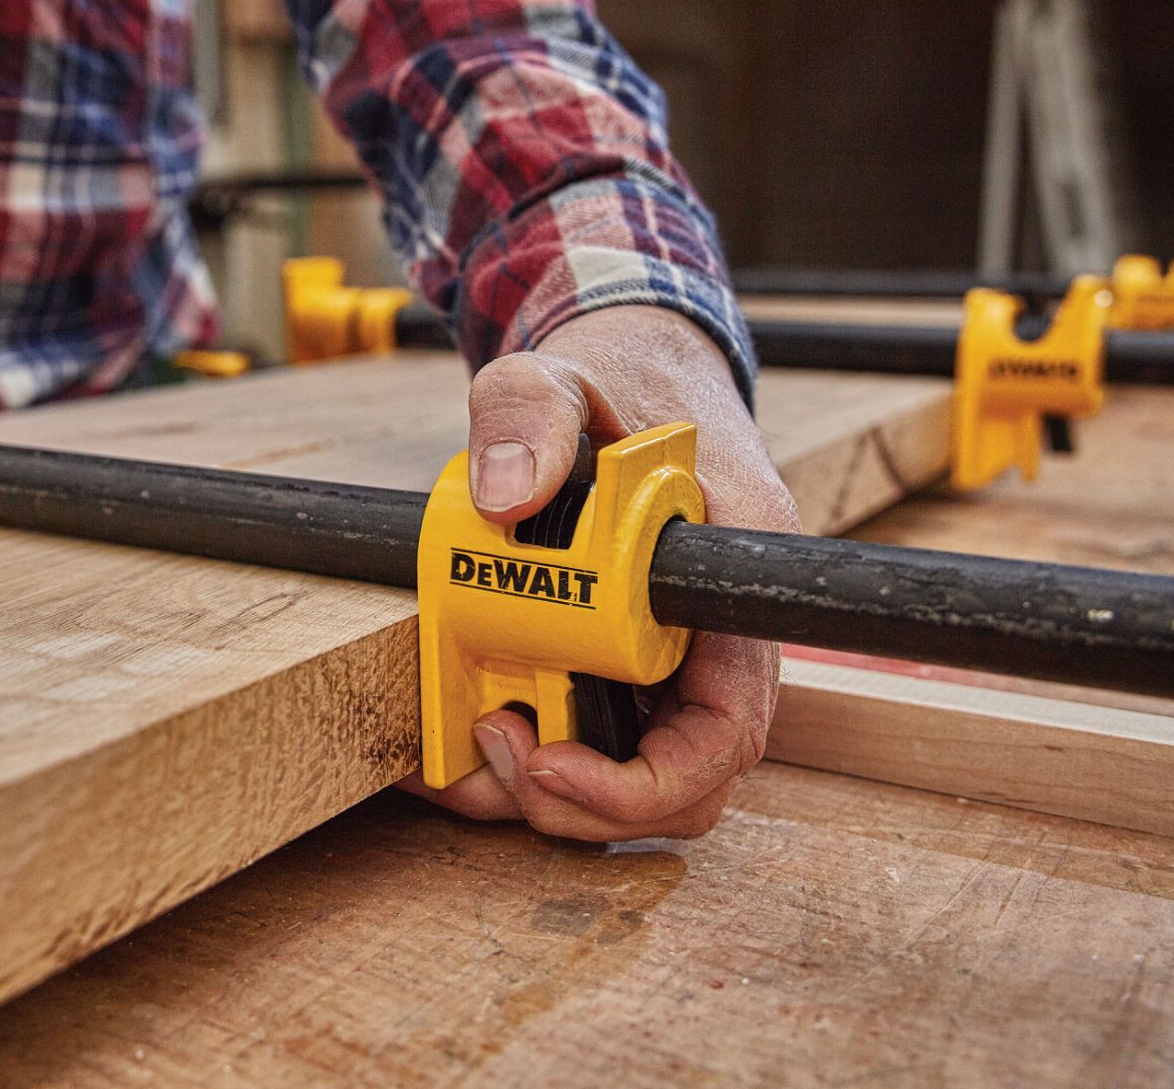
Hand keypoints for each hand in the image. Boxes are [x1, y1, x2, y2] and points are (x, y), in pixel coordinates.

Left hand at [401, 304, 799, 840]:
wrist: (628, 372)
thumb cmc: (620, 380)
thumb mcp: (561, 374)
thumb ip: (529, 413)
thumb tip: (502, 495)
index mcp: (728, 583)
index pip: (727, 727)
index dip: (650, 780)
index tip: (551, 759)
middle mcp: (708, 642)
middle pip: (676, 781)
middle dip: (580, 801)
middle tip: (494, 749)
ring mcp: (662, 662)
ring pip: (624, 775)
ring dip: (536, 789)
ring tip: (462, 744)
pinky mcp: (611, 668)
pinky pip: (579, 742)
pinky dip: (509, 758)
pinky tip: (445, 732)